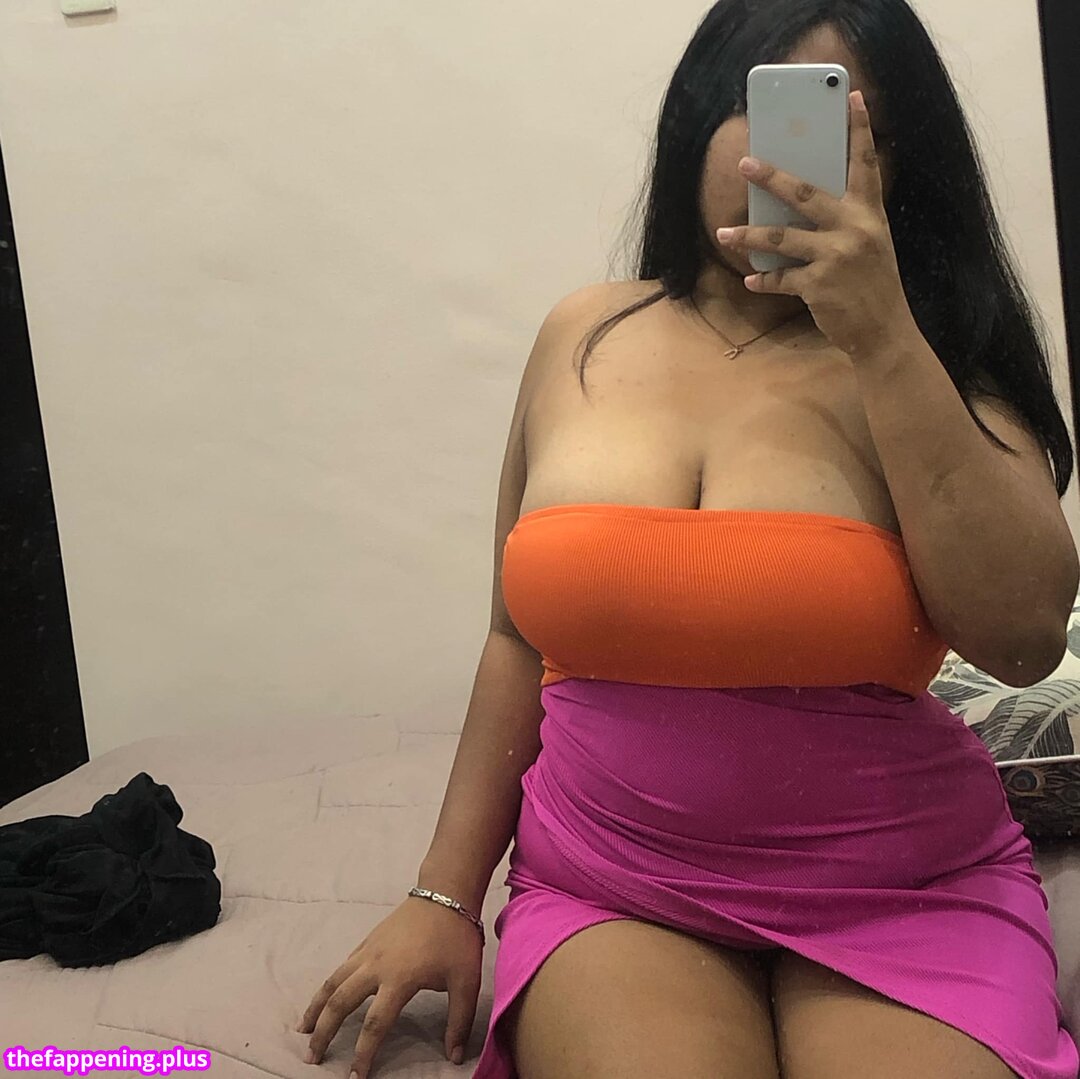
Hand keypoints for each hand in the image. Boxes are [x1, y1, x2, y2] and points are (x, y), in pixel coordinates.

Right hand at [295, 897, 482, 1076]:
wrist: (446, 893)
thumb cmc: (456, 938)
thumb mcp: (466, 981)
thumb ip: (459, 1021)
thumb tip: (454, 1057)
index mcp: (399, 979)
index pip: (375, 1025)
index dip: (363, 1053)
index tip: (356, 1077)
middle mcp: (376, 965)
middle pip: (340, 1003)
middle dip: (324, 1032)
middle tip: (312, 1057)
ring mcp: (368, 950)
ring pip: (333, 981)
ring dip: (315, 1006)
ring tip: (303, 1029)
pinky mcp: (368, 940)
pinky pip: (342, 966)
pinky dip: (329, 984)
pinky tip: (326, 996)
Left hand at [715, 90, 916, 360]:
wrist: (884, 330)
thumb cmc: (874, 285)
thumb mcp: (871, 244)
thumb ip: (846, 221)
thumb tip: (801, 203)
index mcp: (870, 214)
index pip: (866, 164)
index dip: (859, 130)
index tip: (853, 97)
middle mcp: (854, 229)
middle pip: (805, 194)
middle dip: (772, 177)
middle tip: (745, 163)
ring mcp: (835, 257)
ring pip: (780, 238)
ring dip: (748, 237)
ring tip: (723, 234)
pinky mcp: (818, 285)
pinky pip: (780, 279)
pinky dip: (763, 280)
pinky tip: (750, 279)